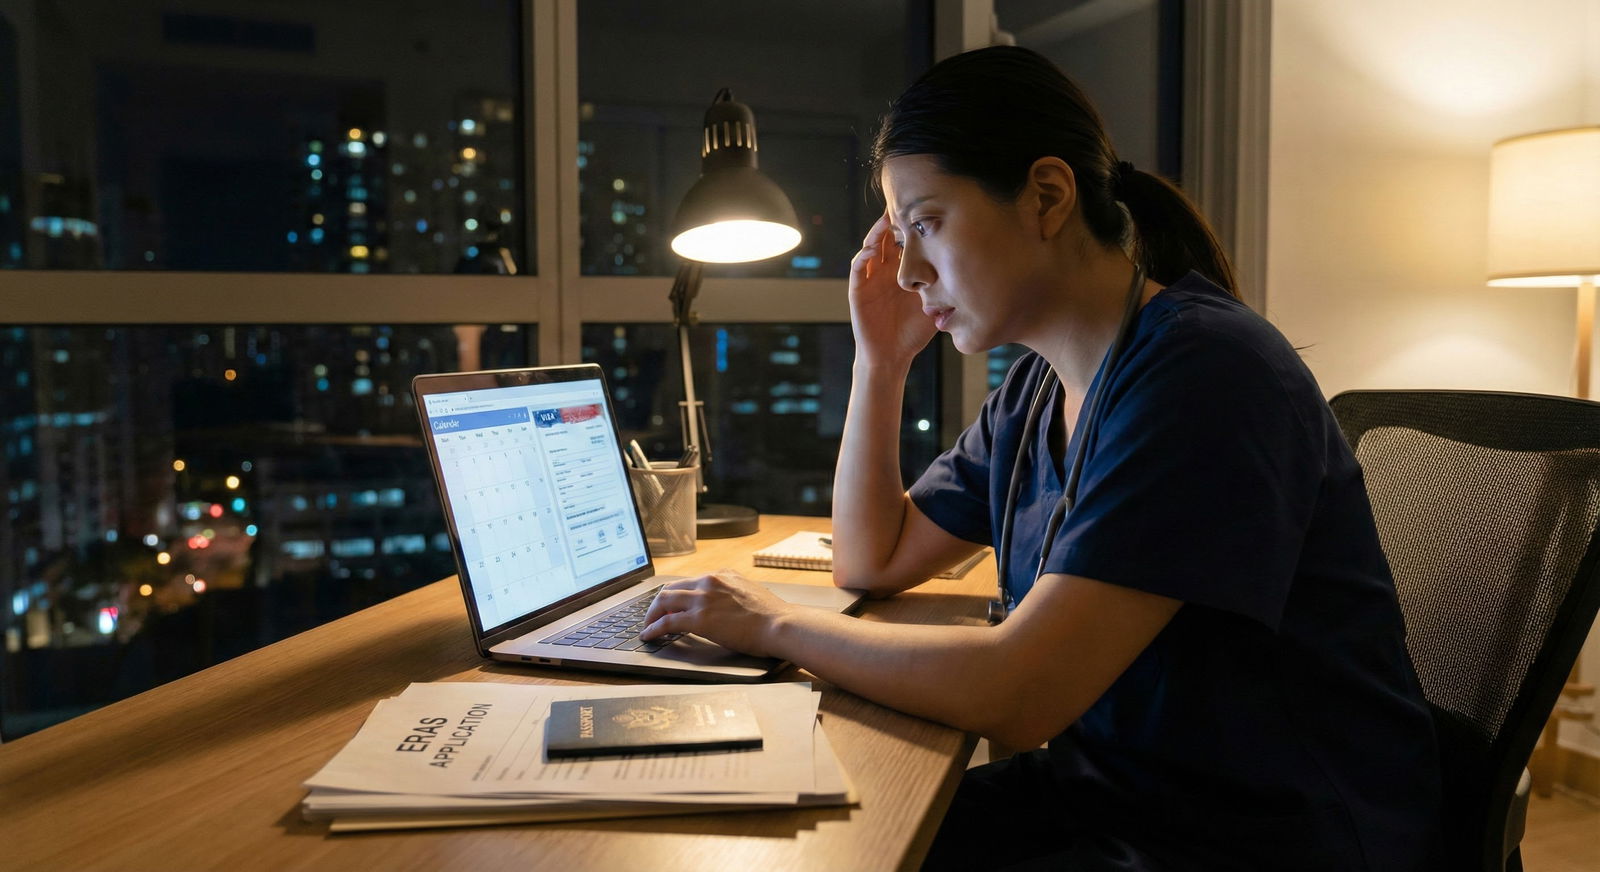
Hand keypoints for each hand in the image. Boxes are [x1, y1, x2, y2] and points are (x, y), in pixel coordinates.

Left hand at [640, 570, 791, 658]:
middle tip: (654, 616)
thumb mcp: (749, 592)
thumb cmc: (771, 615)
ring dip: (651, 614)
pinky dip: (653, 628)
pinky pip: (667, 622)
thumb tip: (725, 603)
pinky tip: (649, 635)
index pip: (689, 581)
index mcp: (721, 575)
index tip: (671, 606)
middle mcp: (709, 581)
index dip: (675, 595)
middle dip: (658, 603)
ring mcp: (703, 599)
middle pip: (671, 587)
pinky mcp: (700, 619)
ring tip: (647, 626)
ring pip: (664, 600)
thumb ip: (732, 592)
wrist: (779, 625)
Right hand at [849, 213, 936, 368]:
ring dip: (877, 232)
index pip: (907, 242)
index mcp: (903, 272)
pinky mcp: (858, 290)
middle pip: (888, 238)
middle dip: (894, 221)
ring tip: (886, 218)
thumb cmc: (913, 333)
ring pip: (871, 247)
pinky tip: (873, 248)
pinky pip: (858, 268)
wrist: (891, 357)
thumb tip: (974, 274)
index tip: (926, 210)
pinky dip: (863, 256)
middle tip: (904, 203)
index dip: (913, 226)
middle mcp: (885, 271)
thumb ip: (946, 289)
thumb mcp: (934, 305)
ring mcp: (870, 279)